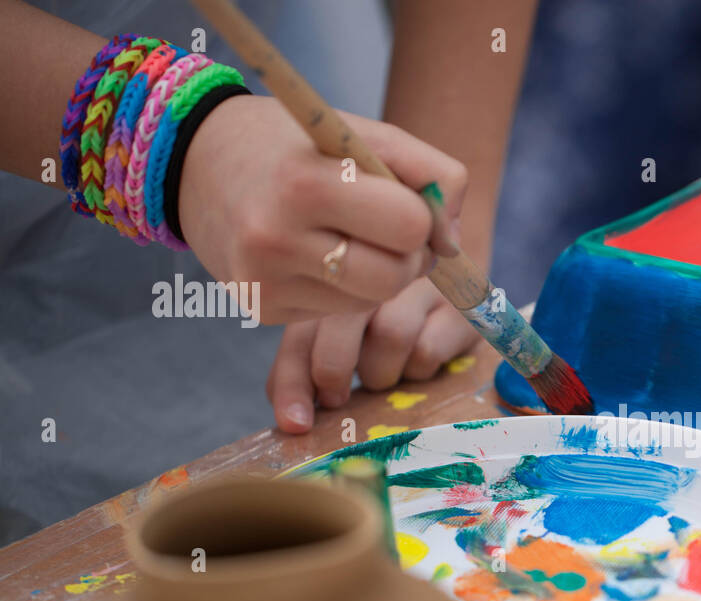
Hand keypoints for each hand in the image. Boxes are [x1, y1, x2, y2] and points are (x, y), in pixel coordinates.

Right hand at [178, 95, 466, 324]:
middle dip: (409, 257)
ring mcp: (265, 280)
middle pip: (395, 277)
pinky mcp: (260, 307)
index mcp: (306, 183)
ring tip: (352, 238)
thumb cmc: (294, 145)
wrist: (192, 160)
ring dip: (380, 276)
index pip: (409, 225)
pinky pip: (337, 314)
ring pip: (371, 303)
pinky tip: (316, 255)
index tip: (406, 204)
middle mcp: (277, 237)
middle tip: (390, 232)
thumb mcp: (361, 133)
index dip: (423, 218)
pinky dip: (344, 288)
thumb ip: (430, 172)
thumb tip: (453, 244)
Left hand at [265, 276, 479, 431]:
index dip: (292, 382)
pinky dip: (420, 369)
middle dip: (333, 371)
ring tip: (389, 374)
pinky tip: (423, 364)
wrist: (458, 271)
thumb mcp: (351, 331)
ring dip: (383, 372)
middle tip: (338, 398)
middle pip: (340, 325)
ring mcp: (418, 285)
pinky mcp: (460, 304)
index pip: (301, 334)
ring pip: (390, 334)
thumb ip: (313, 361)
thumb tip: (291, 415)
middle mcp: (373, 279)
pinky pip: (428, 348)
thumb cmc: (395, 316)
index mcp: (335, 286)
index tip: (296, 424)